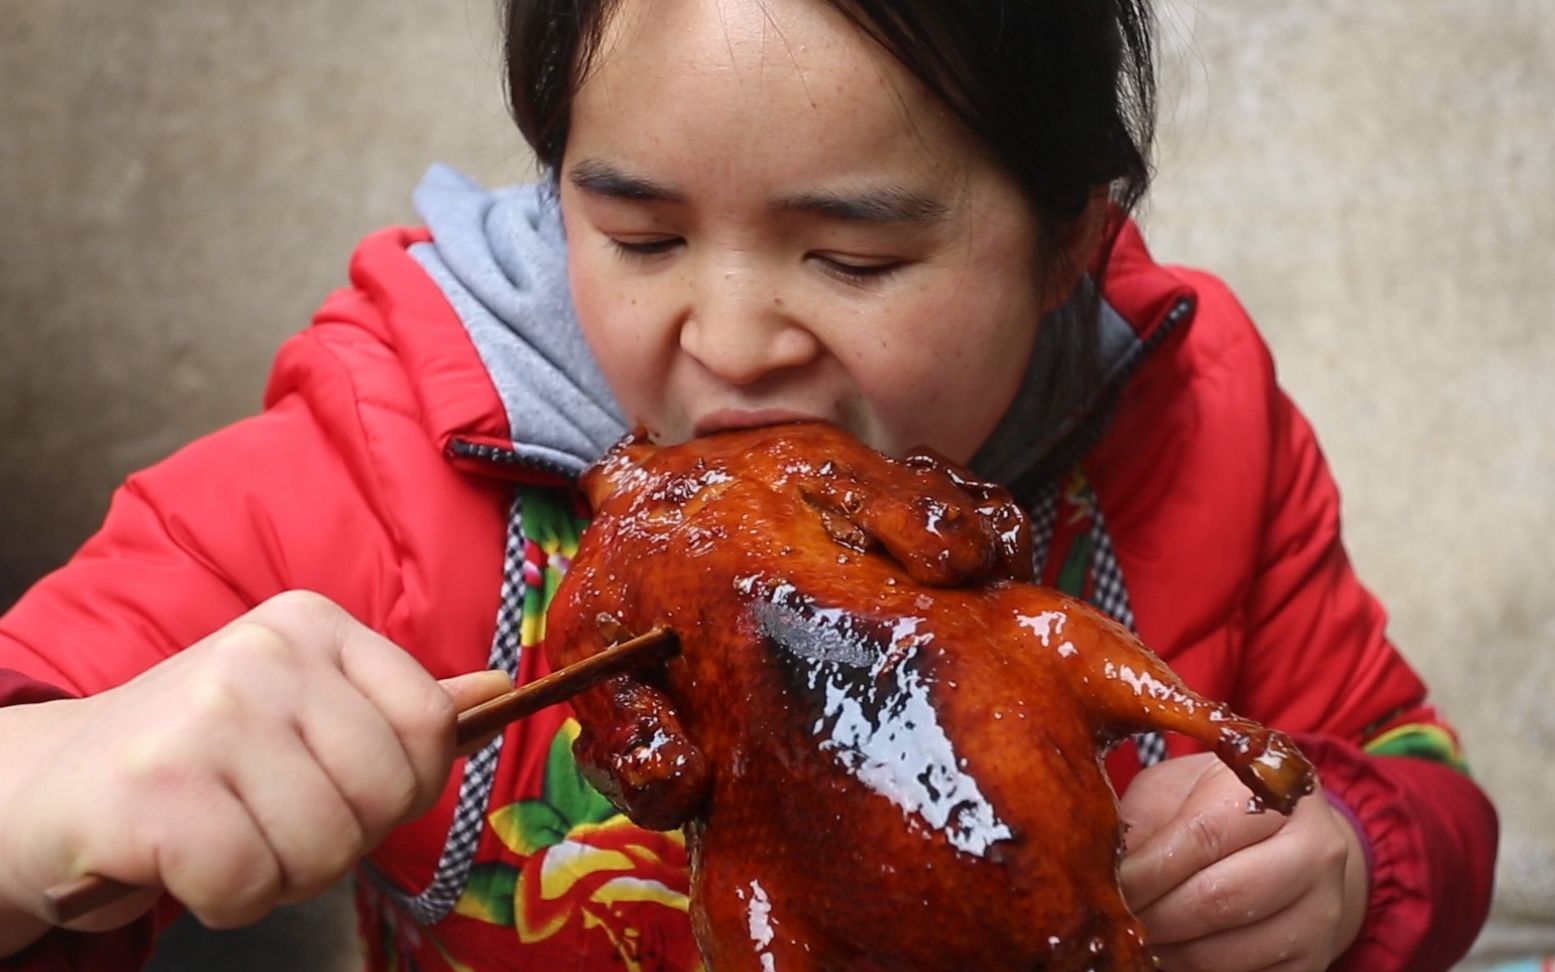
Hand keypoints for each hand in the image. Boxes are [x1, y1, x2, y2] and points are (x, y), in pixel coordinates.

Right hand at [0, 590, 510, 952]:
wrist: (47, 786)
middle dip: (341, 840)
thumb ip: (397, 707)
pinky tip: (187, 862)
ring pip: (325, 846)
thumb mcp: (302, 708)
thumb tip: (502, 691)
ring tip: (227, 837)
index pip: (431, 725)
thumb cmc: (196, 757)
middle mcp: (264, 651)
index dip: (403, 787)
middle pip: (387, 792)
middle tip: (272, 822)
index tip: (342, 790)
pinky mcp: (156, 788)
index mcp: (311, 624)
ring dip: (280, 875)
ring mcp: (208, 713)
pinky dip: (227, 899)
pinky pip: (250, 883)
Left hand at [1118, 752, 1367, 971]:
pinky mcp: (1313, 961)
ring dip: (1169, 951)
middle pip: (1220, 899)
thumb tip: (1105, 866)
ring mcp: (1320, 913)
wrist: (1297, 842)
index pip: (1205, 836)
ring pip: (1228, 952)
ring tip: (1138, 935)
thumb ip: (1145, 819)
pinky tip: (1168, 953)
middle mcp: (1313, 853)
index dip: (1148, 868)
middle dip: (1154, 914)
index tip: (1109, 883)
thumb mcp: (1180, 789)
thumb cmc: (1218, 806)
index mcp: (1279, 795)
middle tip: (1116, 916)